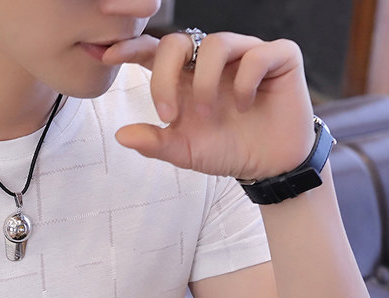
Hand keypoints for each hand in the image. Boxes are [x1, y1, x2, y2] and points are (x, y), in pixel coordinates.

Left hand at [103, 32, 315, 180]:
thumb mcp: (184, 152)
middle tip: (168, 115)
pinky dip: (246, 81)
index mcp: (186, 78)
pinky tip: (246, 105)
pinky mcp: (278, 57)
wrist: (268, 164)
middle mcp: (212, 61)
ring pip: (216, 43)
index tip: (110, 56)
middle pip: (177, 41)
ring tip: (208, 115)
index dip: (133, 48)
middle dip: (165, 76)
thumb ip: (155, 143)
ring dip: (205, 83)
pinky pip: (257, 53)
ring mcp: (245, 53)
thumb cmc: (225, 150)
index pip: (155, 52)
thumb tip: (120, 135)